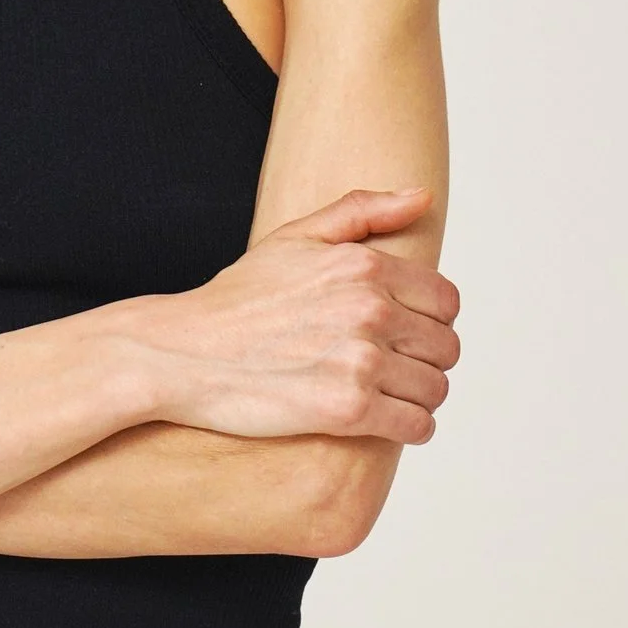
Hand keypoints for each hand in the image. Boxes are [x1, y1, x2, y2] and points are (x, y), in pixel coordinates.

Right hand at [128, 186, 461, 441]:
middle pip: (446, 348)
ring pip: (435, 389)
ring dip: (419, 399)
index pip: (446, 302)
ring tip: (391, 400)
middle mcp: (370, 310)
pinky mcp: (346, 410)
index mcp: (365, 267)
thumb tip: (421, 198)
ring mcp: (360, 361)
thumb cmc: (235, 299)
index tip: (408, 338)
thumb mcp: (294, 238)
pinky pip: (415, 425)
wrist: (181, 354)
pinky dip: (412, 429)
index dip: (433, 323)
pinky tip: (386, 424)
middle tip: (397, 374)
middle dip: (426, 363)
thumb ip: (362, 211)